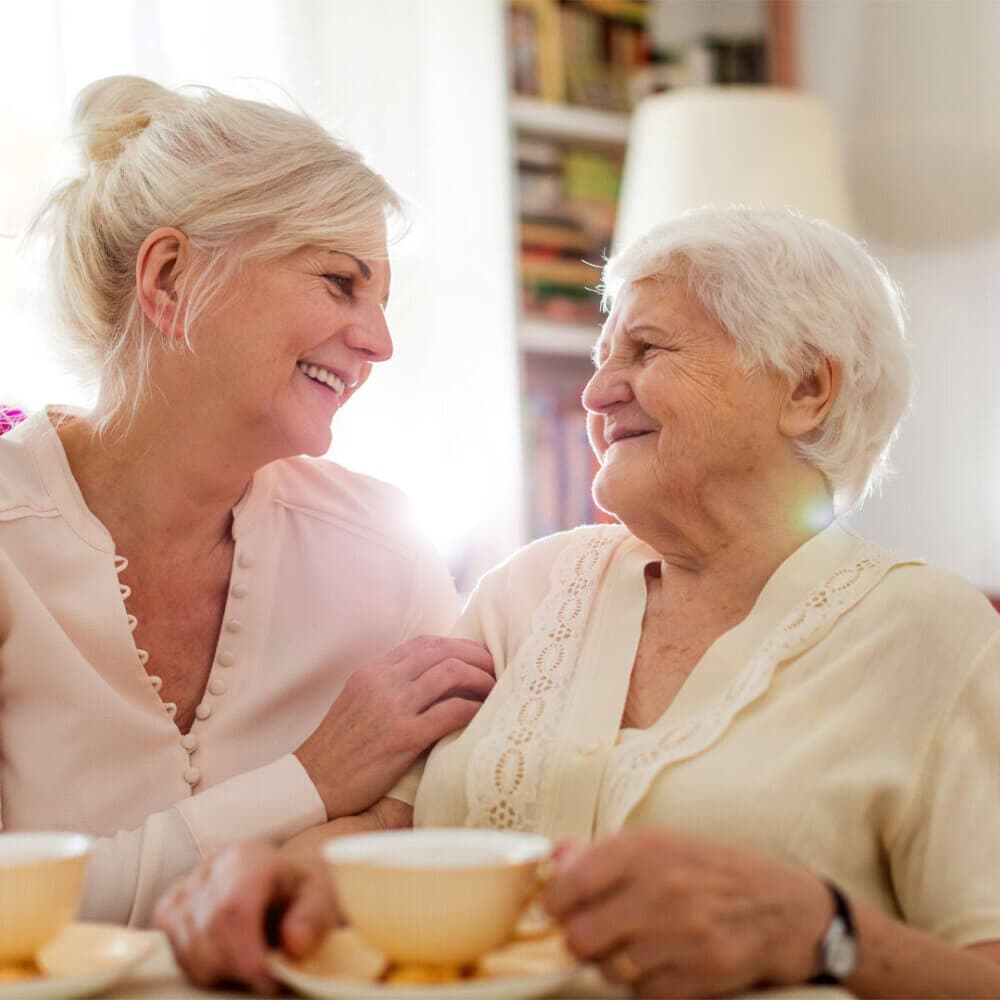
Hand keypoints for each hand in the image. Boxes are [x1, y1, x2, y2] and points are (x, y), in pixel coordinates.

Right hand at [154, 842, 336, 993]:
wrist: (282, 881)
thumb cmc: (300, 892)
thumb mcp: (322, 899)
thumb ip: (314, 919)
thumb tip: (295, 944)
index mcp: (249, 859)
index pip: (233, 909)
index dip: (246, 954)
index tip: (269, 980)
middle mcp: (212, 867)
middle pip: (208, 932)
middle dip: (237, 968)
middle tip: (265, 975)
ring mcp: (186, 886)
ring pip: (187, 947)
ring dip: (219, 970)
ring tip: (250, 960)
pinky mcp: (169, 907)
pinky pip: (173, 949)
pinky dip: (198, 965)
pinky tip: (225, 957)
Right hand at [295, 636, 493, 817]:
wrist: (311, 784)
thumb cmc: (338, 750)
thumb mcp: (358, 703)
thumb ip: (388, 686)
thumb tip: (429, 680)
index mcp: (373, 671)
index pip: (425, 643)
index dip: (458, 645)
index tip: (477, 656)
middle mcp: (383, 682)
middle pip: (443, 652)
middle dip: (476, 657)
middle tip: (496, 670)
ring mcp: (393, 707)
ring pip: (451, 674)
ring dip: (480, 679)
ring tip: (494, 691)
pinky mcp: (403, 737)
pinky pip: (451, 712)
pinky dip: (473, 709)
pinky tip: (483, 716)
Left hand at [542, 829, 830, 998]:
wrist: (786, 906)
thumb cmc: (714, 871)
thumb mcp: (662, 843)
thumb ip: (603, 851)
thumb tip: (553, 857)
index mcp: (646, 847)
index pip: (570, 882)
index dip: (554, 902)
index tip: (558, 908)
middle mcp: (662, 886)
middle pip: (581, 935)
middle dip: (580, 940)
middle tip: (593, 934)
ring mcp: (684, 932)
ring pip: (609, 968)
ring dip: (613, 964)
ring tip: (634, 946)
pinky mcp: (703, 973)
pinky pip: (644, 993)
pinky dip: (646, 985)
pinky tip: (662, 963)